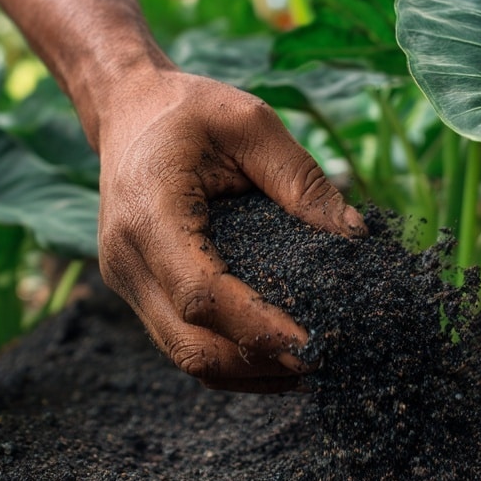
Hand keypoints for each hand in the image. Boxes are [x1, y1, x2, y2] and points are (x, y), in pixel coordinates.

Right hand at [95, 68, 366, 391]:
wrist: (127, 108)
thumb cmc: (191, 110)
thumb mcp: (251, 123)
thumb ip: (301, 178)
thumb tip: (353, 235)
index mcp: (150, 212)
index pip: (200, 294)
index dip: (257, 326)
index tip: (312, 340)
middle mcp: (127, 258)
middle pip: (191, 343)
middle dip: (259, 363)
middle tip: (324, 359)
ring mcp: (127, 282)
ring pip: (185, 355)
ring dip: (247, 372)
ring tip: (308, 366)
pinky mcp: (139, 291)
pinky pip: (182, 342)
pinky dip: (230, 358)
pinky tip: (276, 354)